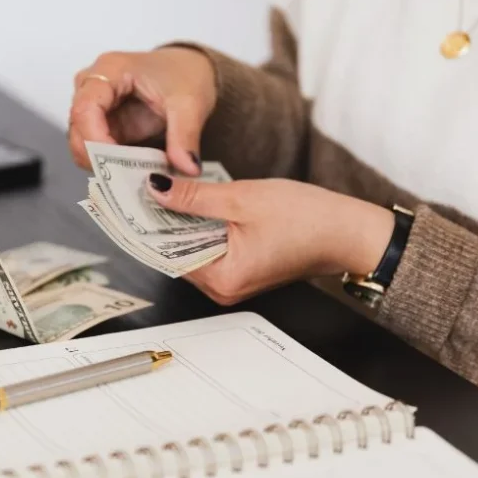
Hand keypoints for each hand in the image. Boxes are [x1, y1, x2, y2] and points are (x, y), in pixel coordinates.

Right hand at [67, 47, 216, 175]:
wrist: (191, 68)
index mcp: (110, 70)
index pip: (85, 108)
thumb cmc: (185, 74)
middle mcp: (92, 86)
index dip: (94, 139)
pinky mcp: (102, 125)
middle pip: (77, 128)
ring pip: (82, 143)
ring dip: (103, 164)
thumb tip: (187, 169)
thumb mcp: (190, 103)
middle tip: (126, 179)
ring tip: (133, 177)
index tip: (116, 165)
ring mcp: (95, 106)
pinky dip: (111, 165)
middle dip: (97, 158)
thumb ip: (185, 136)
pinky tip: (132, 173)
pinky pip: (96, 150)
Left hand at [146, 173, 395, 304]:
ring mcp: (233, 281)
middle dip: (160, 221)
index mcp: (222, 278)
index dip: (145, 225)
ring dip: (179, 223)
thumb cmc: (309, 219)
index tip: (127, 201)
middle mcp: (223, 288)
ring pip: (191, 250)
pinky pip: (209, 249)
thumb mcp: (242, 199)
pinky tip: (192, 204)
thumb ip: (194, 197)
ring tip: (164, 190)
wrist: (349, 231)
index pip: (165, 253)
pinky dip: (198, 228)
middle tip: (141, 188)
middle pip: (175, 253)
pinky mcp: (242, 269)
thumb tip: (157, 189)